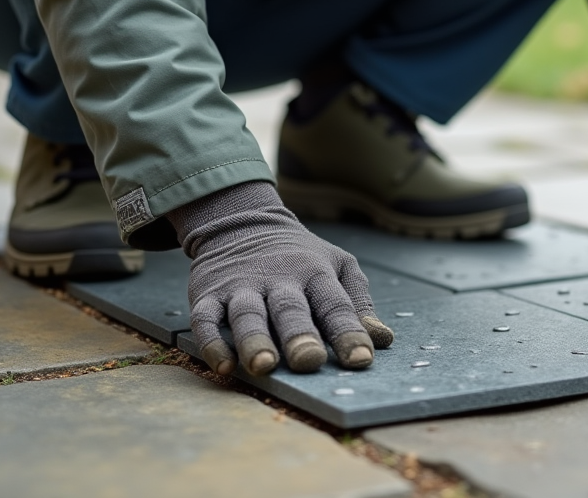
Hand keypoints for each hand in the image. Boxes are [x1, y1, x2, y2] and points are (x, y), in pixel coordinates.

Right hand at [168, 181, 393, 375]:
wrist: (242, 222)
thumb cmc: (300, 257)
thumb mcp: (336, 266)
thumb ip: (358, 302)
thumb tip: (382, 339)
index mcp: (315, 272)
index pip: (336, 305)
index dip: (349, 332)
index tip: (361, 360)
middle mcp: (279, 278)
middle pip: (290, 308)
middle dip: (299, 335)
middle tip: (309, 361)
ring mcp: (241, 286)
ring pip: (248, 313)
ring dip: (255, 340)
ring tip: (265, 366)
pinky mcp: (207, 294)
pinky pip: (205, 319)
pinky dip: (211, 342)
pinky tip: (224, 365)